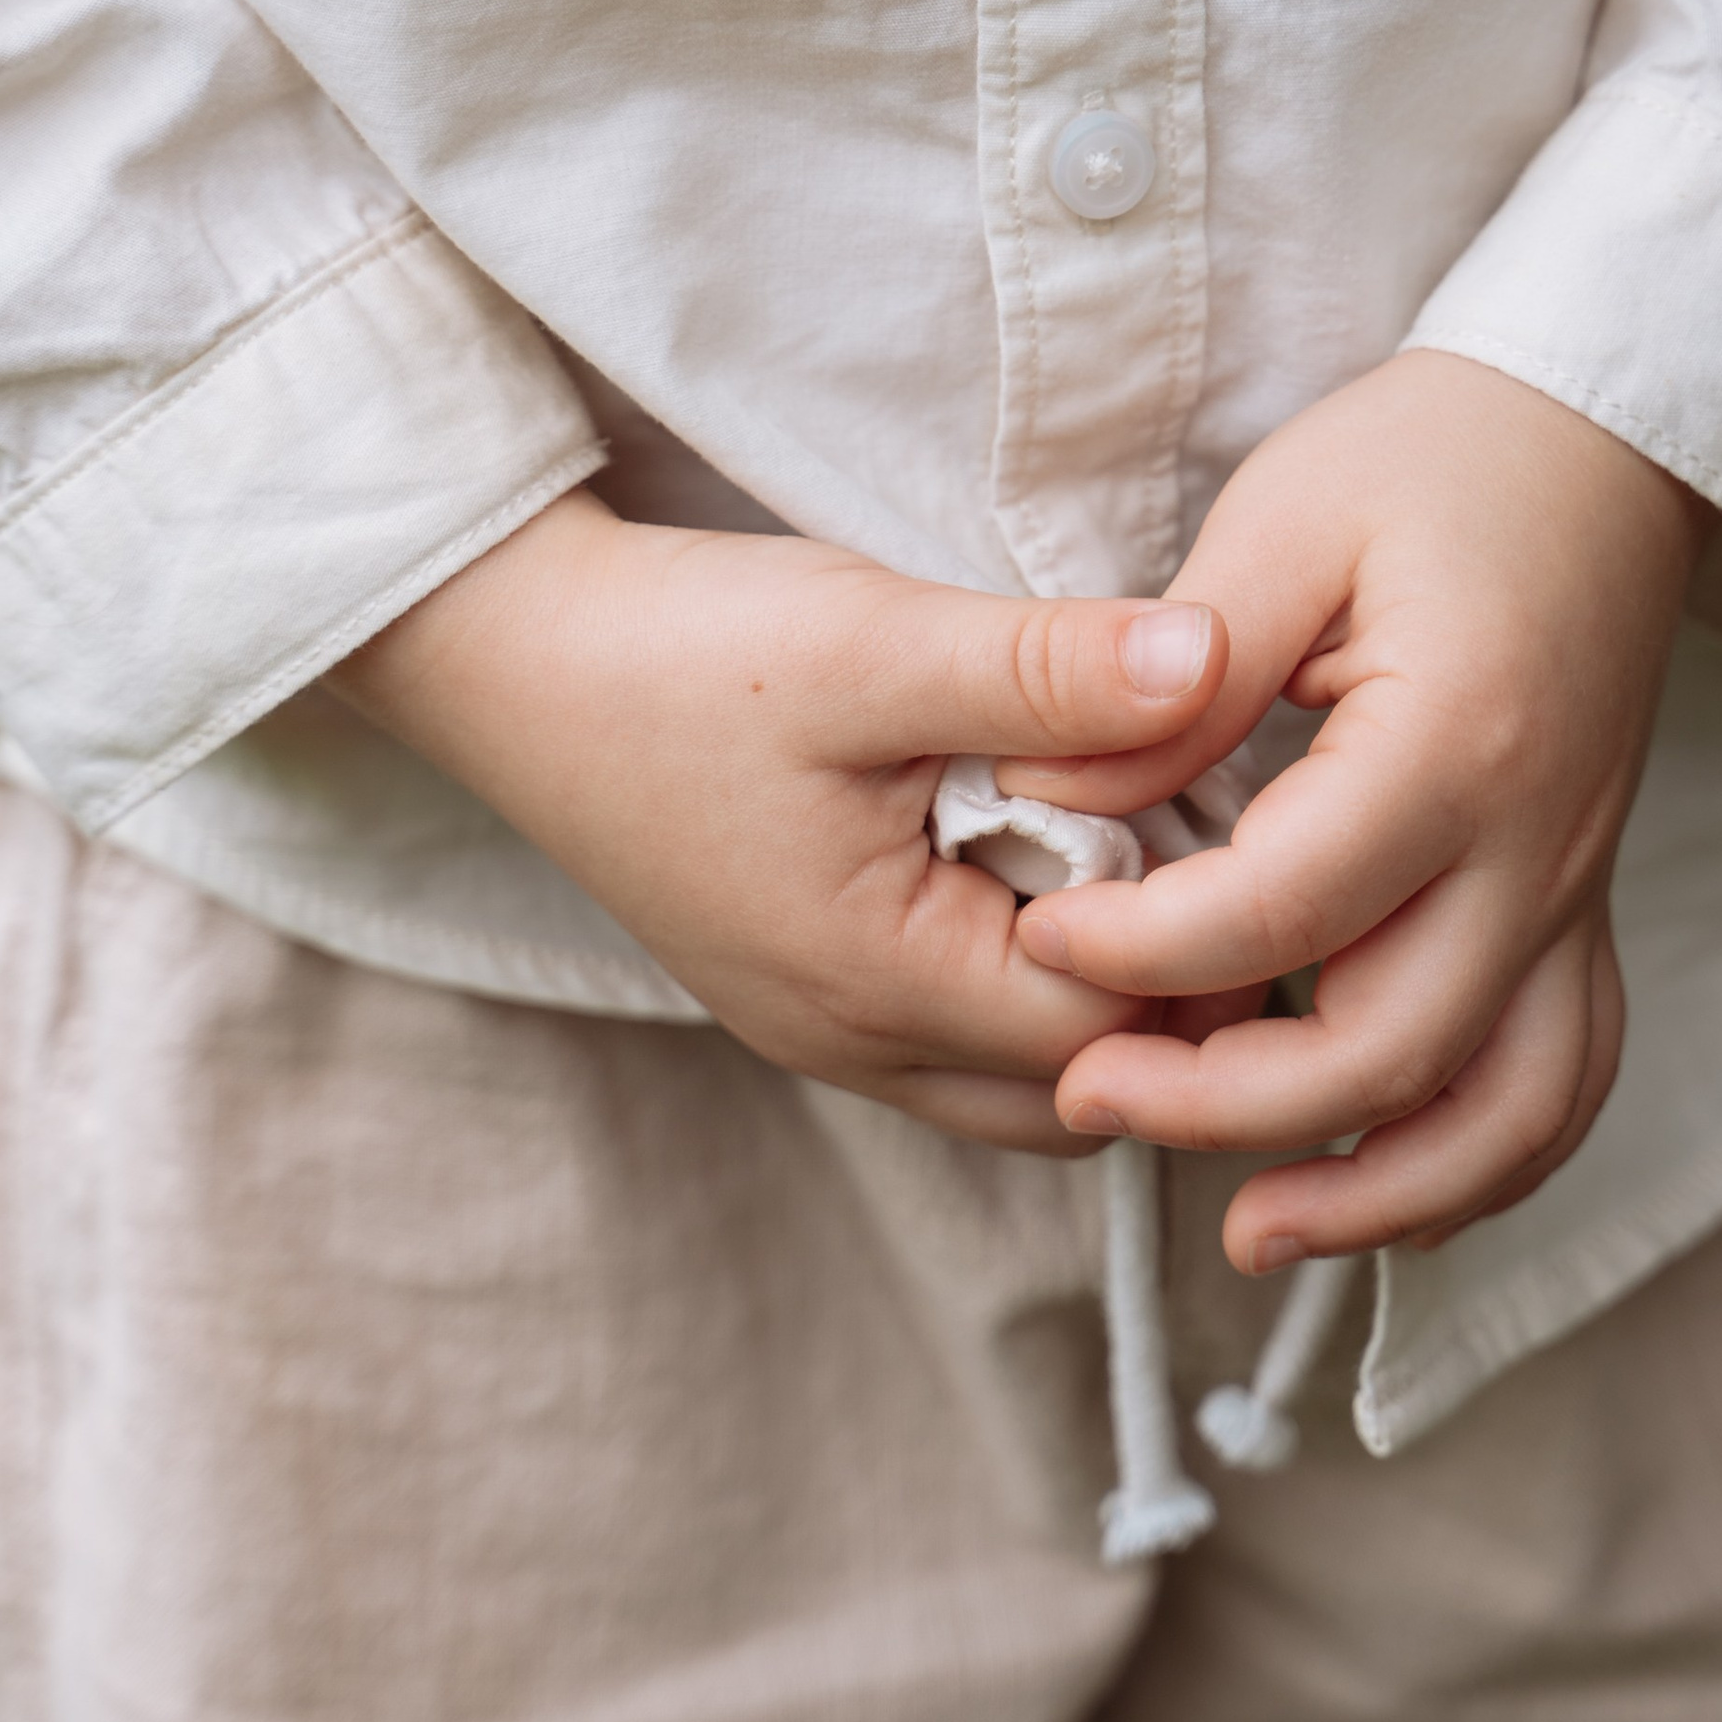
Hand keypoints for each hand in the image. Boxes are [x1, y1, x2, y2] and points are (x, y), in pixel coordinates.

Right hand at [333, 491, 1228, 1150]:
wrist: (508, 655)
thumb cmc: (680, 653)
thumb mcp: (875, 639)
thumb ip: (1048, 669)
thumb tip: (1213, 661)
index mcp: (882, 984)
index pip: (1123, 1024)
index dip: (1195, 920)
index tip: (1202, 796)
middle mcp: (855, 1046)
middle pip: (1090, 1082)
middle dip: (1162, 978)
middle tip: (1173, 826)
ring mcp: (824, 1032)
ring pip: (1026, 1075)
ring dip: (1090, 977)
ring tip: (1096, 829)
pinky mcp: (806, 991)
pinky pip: (959, 1034)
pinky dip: (1017, 963)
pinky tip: (1019, 842)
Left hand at [1007, 354, 1709, 1256]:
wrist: (1606, 436)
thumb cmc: (1431, 459)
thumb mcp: (1281, 523)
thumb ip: (1170, 680)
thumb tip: (1050, 809)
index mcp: (1455, 743)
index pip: (1283, 908)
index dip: (1144, 949)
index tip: (1038, 934)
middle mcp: (1537, 846)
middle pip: (1392, 1047)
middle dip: (1226, 1106)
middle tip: (1085, 1097)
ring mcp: (1577, 891)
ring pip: (1508, 1109)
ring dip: (1380, 1193)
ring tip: (1246, 1233)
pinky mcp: (1581, 906)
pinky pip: (1560, 1076)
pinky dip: (1478, 1161)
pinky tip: (1376, 1198)